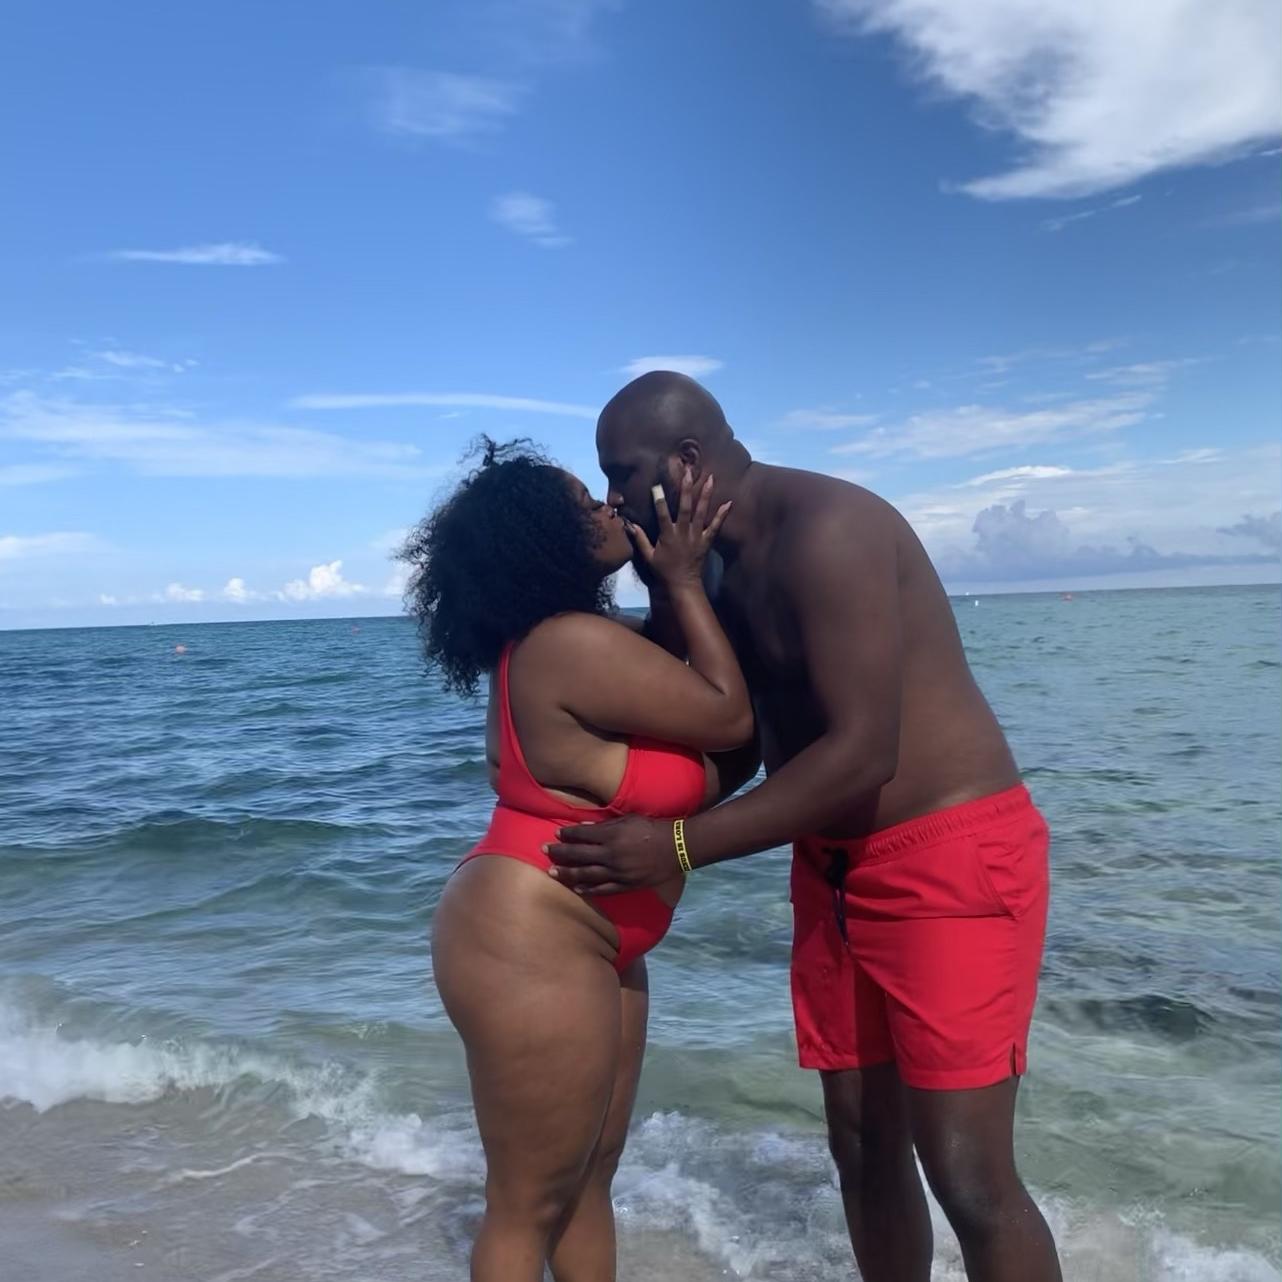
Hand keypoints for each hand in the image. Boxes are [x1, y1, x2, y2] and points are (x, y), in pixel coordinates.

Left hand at [545, 814, 676, 894]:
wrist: (676, 848)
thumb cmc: (652, 828)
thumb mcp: (629, 820)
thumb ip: (606, 826)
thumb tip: (584, 829)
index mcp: (612, 835)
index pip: (582, 835)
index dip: (567, 834)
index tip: (556, 834)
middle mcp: (611, 855)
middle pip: (579, 855)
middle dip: (560, 853)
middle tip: (544, 851)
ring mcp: (618, 872)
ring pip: (586, 874)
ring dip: (567, 873)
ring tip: (552, 872)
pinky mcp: (626, 885)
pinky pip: (603, 889)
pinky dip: (588, 889)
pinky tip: (576, 888)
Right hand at [626, 470, 730, 591]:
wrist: (683, 584)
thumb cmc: (664, 570)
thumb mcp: (648, 556)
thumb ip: (640, 539)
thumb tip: (630, 524)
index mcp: (668, 535)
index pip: (662, 514)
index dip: (659, 500)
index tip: (656, 485)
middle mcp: (683, 533)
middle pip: (685, 508)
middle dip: (686, 489)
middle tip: (688, 472)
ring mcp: (697, 536)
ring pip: (701, 512)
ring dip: (706, 495)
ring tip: (711, 478)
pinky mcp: (707, 541)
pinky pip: (716, 527)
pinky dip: (722, 515)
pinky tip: (729, 503)